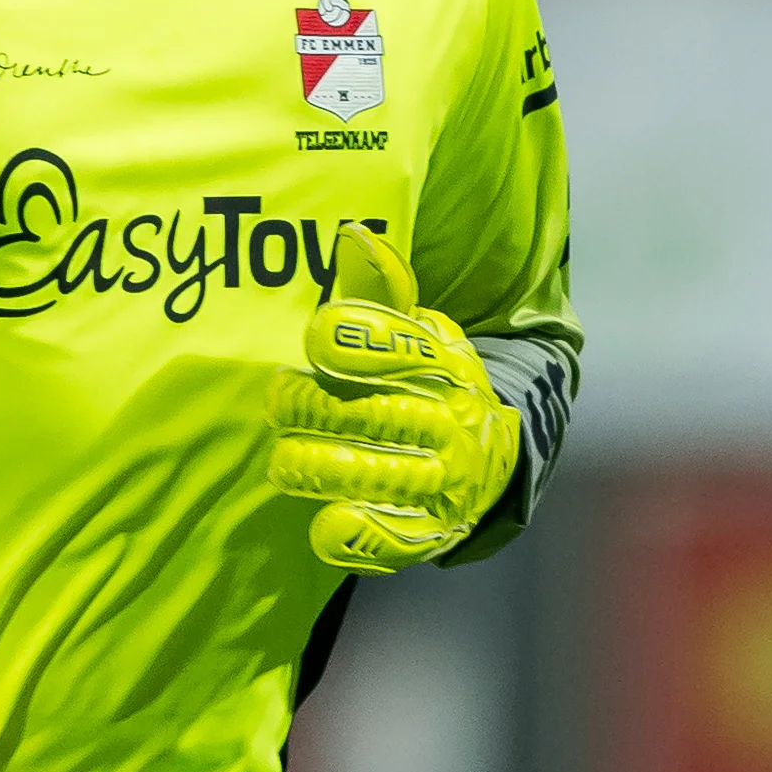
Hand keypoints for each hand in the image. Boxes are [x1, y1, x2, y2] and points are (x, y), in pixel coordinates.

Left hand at [267, 222, 519, 572]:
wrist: (491, 457)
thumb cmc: (428, 381)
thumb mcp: (417, 330)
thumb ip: (379, 290)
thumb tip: (352, 233)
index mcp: (442, 363)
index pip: (399, 348)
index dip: (352, 340)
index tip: (318, 336)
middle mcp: (446, 421)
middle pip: (372, 412)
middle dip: (312, 405)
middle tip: (280, 398)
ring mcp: (439, 480)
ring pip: (372, 473)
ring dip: (317, 465)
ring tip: (285, 458)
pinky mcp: (425, 531)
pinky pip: (389, 538)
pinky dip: (353, 533)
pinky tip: (325, 522)